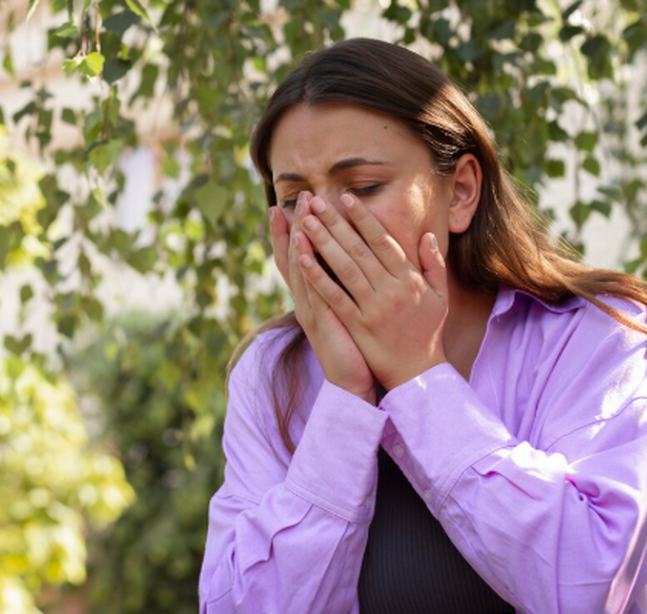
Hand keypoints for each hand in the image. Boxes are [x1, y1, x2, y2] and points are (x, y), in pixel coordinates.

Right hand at [269, 191, 376, 402]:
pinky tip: (303, 248)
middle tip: (300, 197)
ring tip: (300, 212)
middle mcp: (307, 299)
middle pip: (296, 257)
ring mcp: (311, 309)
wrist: (353, 382)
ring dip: (299, 239)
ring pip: (301, 268)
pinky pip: (311, 290)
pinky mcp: (320, 321)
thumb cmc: (355, 347)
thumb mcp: (349, 310)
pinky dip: (305, 268)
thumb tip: (352, 259)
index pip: (300, 257)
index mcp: (315, 296)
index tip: (291, 206)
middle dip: (298, 226)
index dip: (293, 232)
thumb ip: (347, 285)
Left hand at [295, 192, 448, 390]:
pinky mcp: (357, 325)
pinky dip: (317, 276)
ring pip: (344, 268)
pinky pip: (334, 296)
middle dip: (336, 223)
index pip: (382, 241)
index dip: (363, 218)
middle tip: (317, 202)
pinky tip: (302, 259)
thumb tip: (426, 236)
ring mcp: (373, 308)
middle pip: (359, 249)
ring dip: (323, 243)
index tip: (346, 198)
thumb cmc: (427, 332)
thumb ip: (433, 264)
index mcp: (408, 279)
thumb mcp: (439, 296)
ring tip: (305, 222)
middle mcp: (390, 290)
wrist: (418, 373)